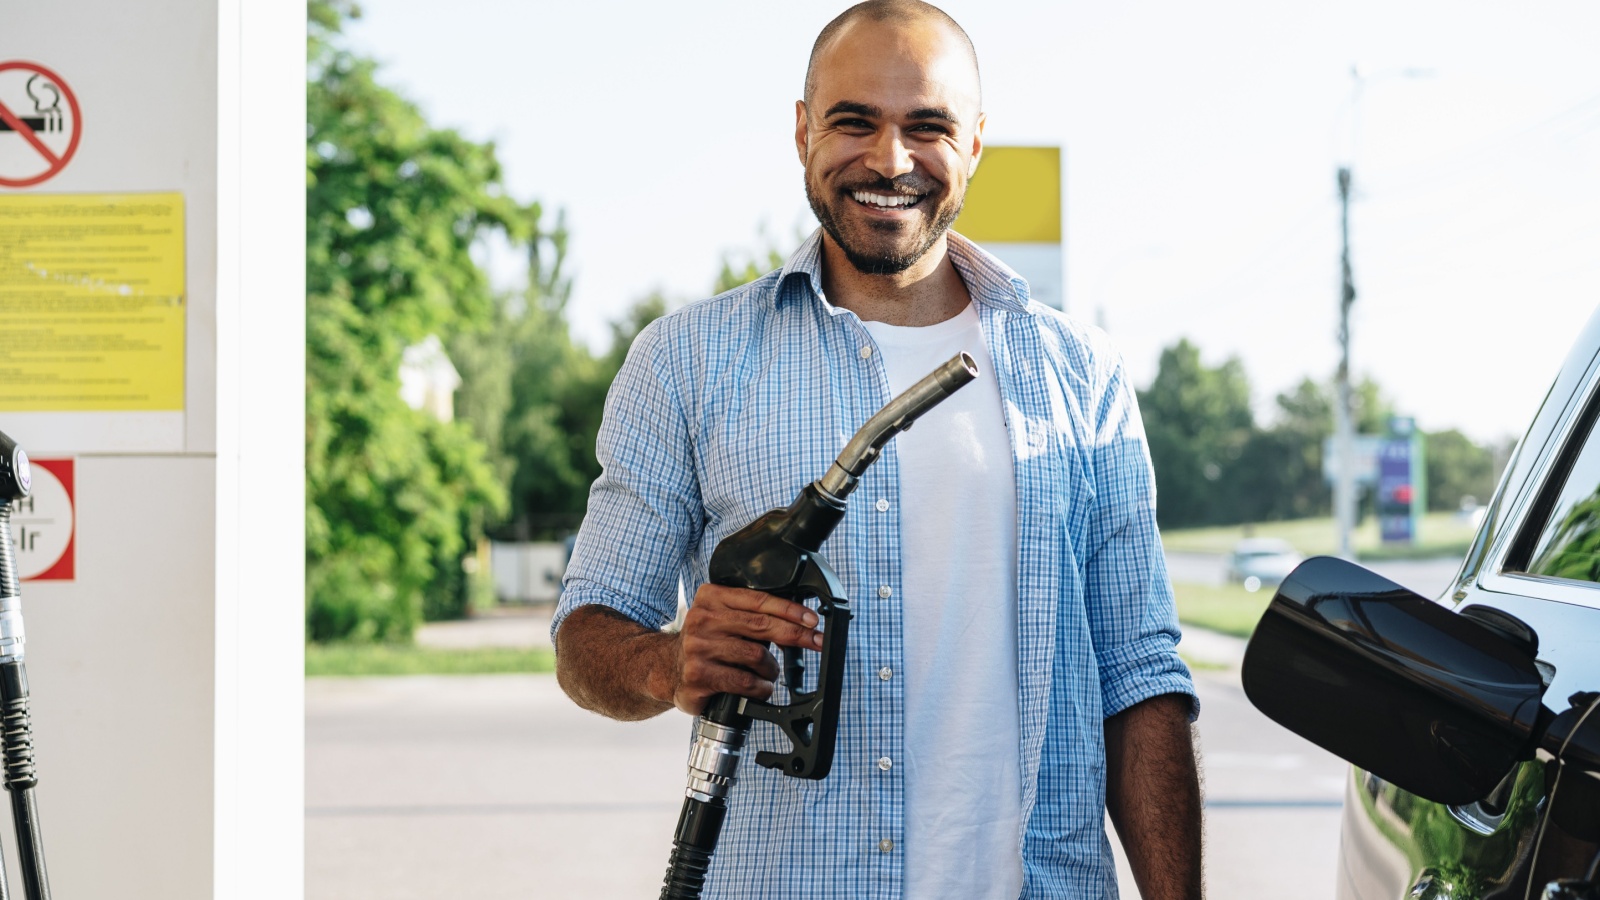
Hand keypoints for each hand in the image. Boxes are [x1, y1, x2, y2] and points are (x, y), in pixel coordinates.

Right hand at [668, 584, 824, 715]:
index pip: (758, 600)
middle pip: (761, 625)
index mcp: (711, 598)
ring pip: (756, 656)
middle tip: (815, 641)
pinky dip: (760, 687)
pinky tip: (759, 687)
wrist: (667, 668)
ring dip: (771, 669)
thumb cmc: (705, 643)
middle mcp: (702, 619)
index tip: (812, 620)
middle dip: (795, 635)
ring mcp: (698, 648)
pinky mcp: (698, 675)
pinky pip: (744, 681)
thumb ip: (750, 614)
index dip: (790, 610)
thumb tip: (797, 620)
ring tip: (768, 673)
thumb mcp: (722, 617)